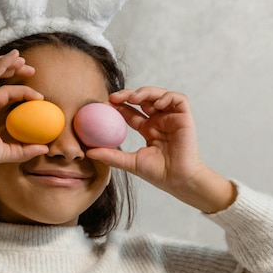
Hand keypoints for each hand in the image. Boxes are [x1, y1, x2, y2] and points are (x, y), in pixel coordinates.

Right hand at [0, 50, 49, 170]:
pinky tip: (14, 56)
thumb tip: (45, 148)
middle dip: (14, 68)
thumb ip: (25, 150)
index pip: (5, 92)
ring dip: (7, 62)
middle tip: (31, 70)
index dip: (22, 91)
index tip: (39, 98)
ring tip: (22, 60)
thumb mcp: (6, 152)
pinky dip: (2, 63)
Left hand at [86, 87, 206, 191]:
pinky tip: (156, 104)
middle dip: (128, 95)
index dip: (119, 106)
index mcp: (148, 129)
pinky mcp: (184, 117)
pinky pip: (178, 99)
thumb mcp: (130, 163)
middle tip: (114, 97)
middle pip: (142, 100)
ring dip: (145, 92)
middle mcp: (159, 121)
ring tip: (133, 98)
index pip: (131, 112)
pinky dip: (166, 97)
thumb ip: (110, 156)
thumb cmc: (158, 174)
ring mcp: (172, 118)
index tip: (105, 105)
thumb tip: (88, 152)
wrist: (178, 180)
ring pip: (158, 95)